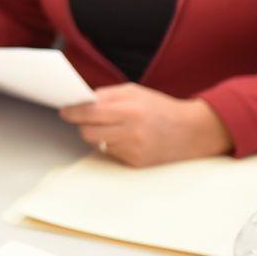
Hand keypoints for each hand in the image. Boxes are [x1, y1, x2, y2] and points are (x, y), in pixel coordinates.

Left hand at [58, 83, 231, 166]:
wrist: (191, 131)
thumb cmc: (160, 108)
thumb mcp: (134, 92)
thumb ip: (106, 95)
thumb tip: (81, 101)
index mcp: (130, 110)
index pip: (90, 113)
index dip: (73, 112)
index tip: (64, 110)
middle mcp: (131, 132)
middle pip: (88, 132)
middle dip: (82, 125)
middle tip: (85, 119)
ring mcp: (134, 150)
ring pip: (98, 144)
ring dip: (98, 135)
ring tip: (112, 126)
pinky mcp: (136, 163)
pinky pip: (111, 153)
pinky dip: (112, 144)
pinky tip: (126, 137)